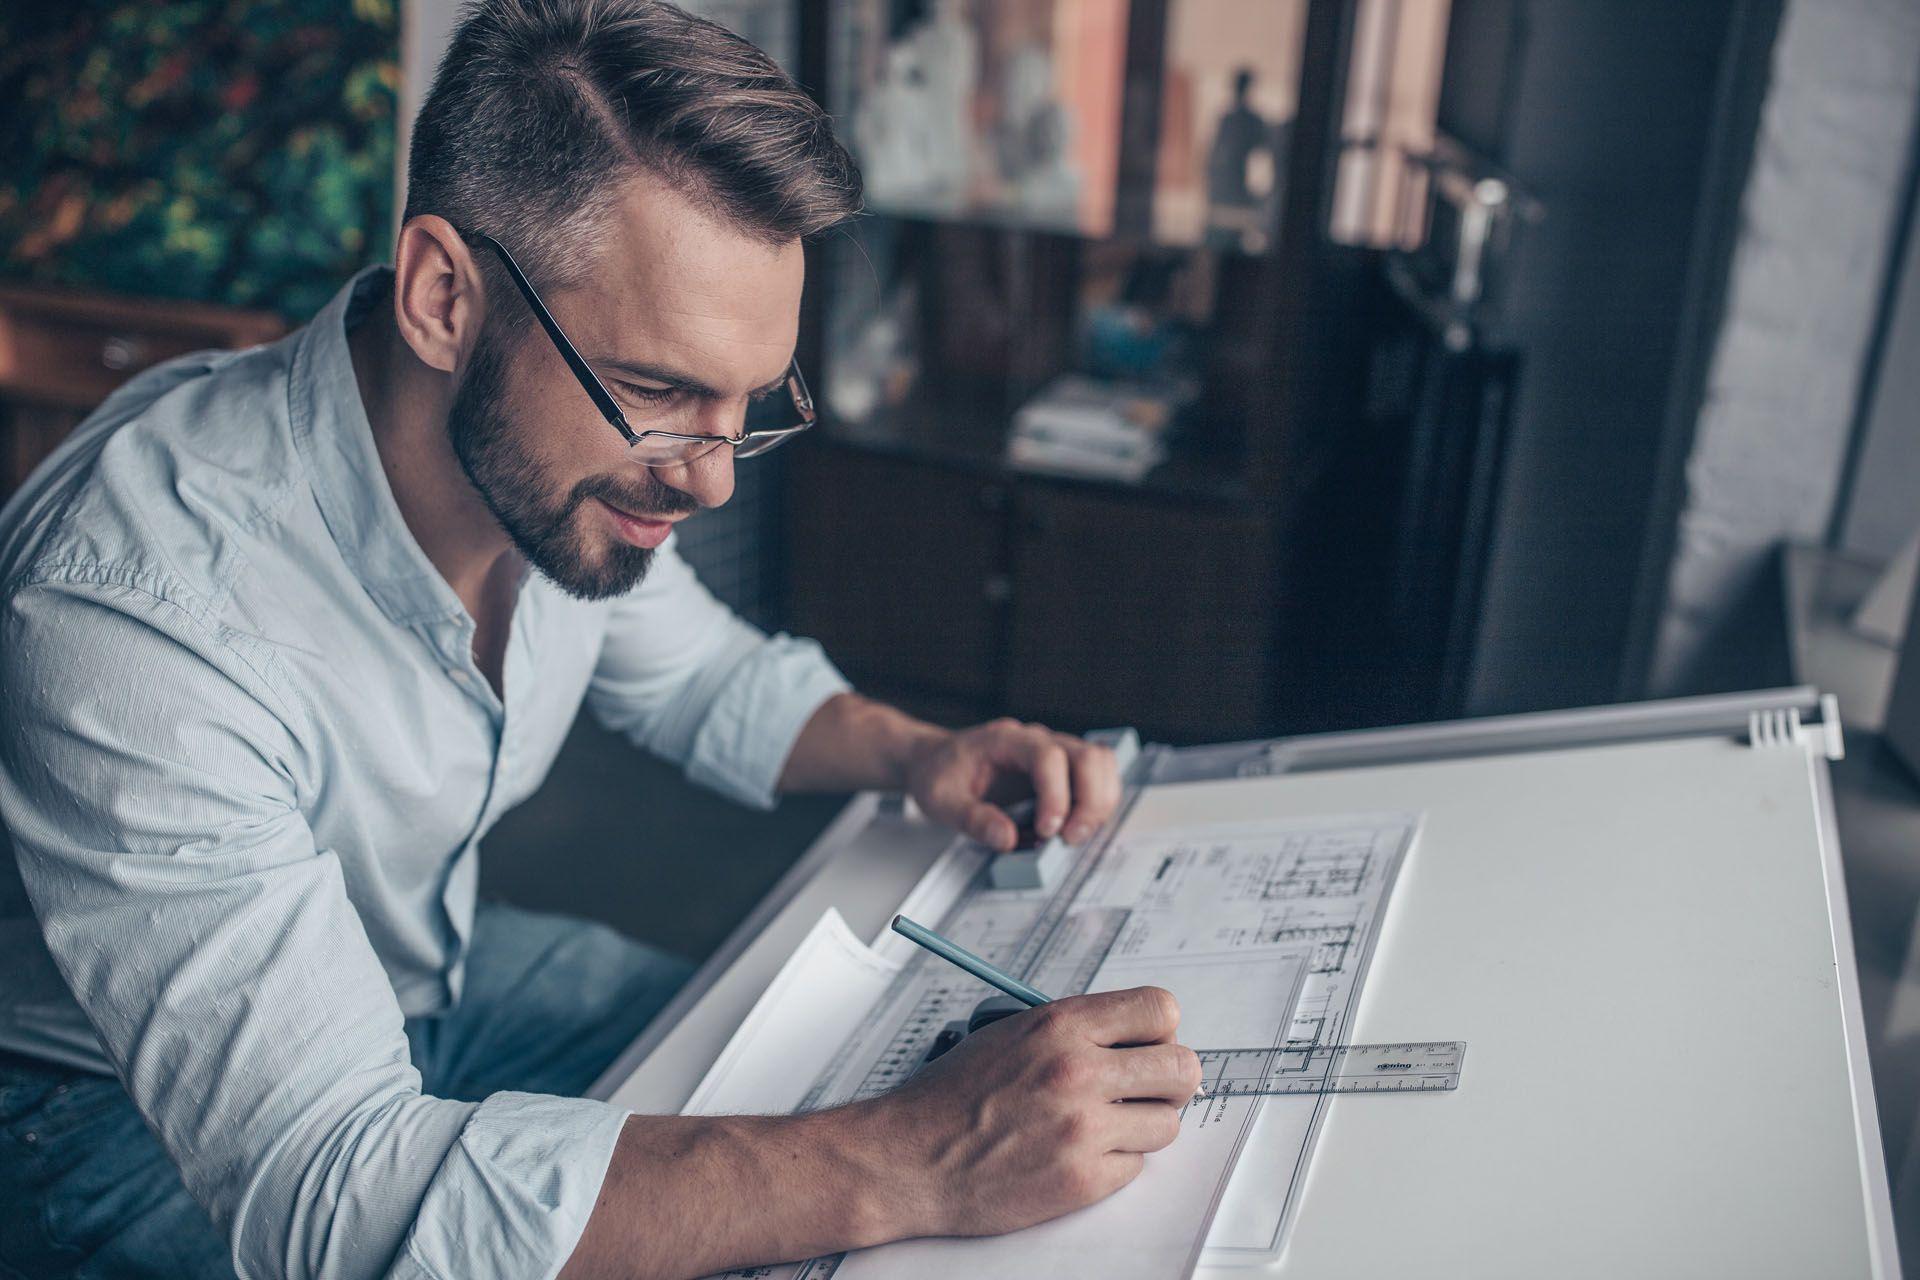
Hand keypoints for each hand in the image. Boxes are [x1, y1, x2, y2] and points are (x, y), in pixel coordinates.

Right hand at [862, 986, 1200, 1237]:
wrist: (908, 1159)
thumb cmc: (952, 1096)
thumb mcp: (1010, 1033)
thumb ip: (1075, 1029)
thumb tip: (1139, 1036)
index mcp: (1060, 1024)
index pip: (1160, 1010)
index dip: (1162, 1030)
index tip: (1151, 1044)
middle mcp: (1077, 1071)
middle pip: (1183, 1067)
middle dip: (1170, 1080)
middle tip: (1146, 1090)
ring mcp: (1083, 1129)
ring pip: (1167, 1123)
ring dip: (1142, 1126)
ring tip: (1102, 1127)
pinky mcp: (1082, 1180)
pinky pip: (1136, 1167)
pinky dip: (1113, 1164)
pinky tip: (1075, 1155)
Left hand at [904, 718, 1121, 850]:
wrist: (936, 760)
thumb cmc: (939, 775)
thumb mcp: (941, 801)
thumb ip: (973, 819)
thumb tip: (1009, 840)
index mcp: (1005, 740)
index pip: (1047, 757)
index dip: (1055, 795)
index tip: (1047, 831)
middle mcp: (1036, 740)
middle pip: (1087, 756)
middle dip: (1089, 802)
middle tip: (1070, 839)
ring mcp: (1054, 751)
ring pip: (1100, 763)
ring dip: (1099, 802)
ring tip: (1075, 835)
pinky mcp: (1062, 770)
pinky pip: (1096, 776)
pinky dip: (1097, 802)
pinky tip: (1076, 826)